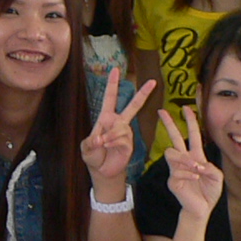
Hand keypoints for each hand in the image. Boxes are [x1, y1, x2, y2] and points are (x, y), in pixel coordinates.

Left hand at [80, 68, 156, 183]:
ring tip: (102, 144)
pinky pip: (123, 138)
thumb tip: (101, 138)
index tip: (115, 69)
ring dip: (110, 135)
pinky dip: (113, 142)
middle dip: (143, 93)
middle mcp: (118, 122)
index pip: (110, 97)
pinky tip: (108, 147)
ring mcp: (126, 132)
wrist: (102, 171)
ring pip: (121, 127)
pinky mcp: (130, 143)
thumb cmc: (93, 156)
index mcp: (106, 118)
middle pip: (133, 105)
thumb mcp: (86, 147)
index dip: (112, 83)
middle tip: (153, 81)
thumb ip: (91, 141)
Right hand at [156, 106, 223, 219]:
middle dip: (168, 123)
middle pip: (174, 137)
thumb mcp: (217, 177)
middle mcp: (184, 160)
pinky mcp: (173, 180)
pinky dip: (189, 175)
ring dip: (186, 161)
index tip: (186, 108)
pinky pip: (178, 172)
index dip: (190, 121)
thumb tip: (197, 164)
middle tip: (162, 111)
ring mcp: (176, 169)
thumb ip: (210, 167)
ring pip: (173, 154)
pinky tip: (195, 181)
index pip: (192, 135)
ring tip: (196, 170)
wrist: (202, 209)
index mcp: (196, 157)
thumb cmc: (209, 192)